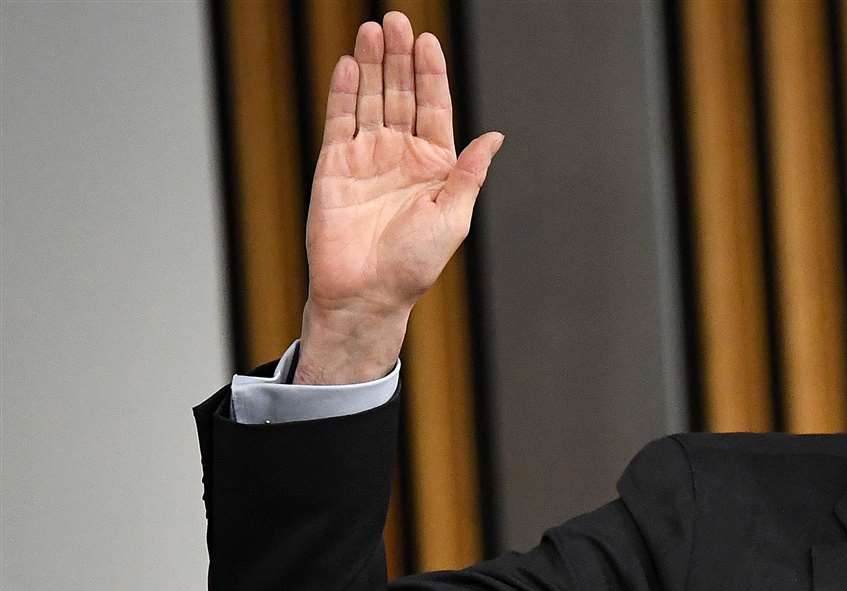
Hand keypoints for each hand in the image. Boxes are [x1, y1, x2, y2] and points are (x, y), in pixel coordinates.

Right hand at [299, 10, 504, 383]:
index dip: (431, 74)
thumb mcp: (454, 216)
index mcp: (435, 166)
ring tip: (373, 29)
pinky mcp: (335, 164)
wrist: (367, 292)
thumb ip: (469, 173)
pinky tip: (350, 63)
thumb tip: (495, 135)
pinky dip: (344, 91)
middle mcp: (401, 156)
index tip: (428, 41)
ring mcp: (367, 157)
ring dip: (372, 64)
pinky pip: (340, 119)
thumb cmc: (415, 264)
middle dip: (398, 57)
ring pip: (370, 99)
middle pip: (400, 94)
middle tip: (395, 19)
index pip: (433, 107)